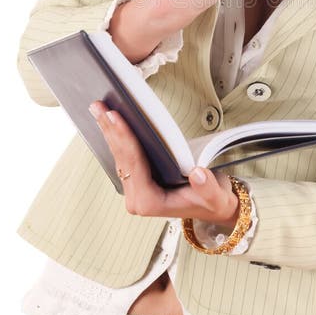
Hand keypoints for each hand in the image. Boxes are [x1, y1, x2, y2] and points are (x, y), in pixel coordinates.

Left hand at [88, 100, 239, 227]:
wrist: (213, 208)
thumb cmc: (213, 202)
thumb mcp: (216, 197)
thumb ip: (208, 189)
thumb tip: (198, 174)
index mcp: (150, 203)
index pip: (133, 164)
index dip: (124, 138)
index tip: (115, 117)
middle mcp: (137, 199)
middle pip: (121, 158)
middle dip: (110, 130)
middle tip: (99, 106)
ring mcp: (134, 190)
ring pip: (118, 156)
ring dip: (109, 131)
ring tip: (99, 108)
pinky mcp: (136, 181)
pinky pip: (123, 157)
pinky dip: (117, 137)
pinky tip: (110, 122)